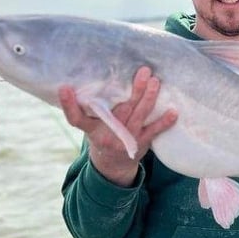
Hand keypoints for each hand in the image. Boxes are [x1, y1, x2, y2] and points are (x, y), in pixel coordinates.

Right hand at [58, 66, 177, 186]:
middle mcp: (107, 134)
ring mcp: (125, 139)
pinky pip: (154, 131)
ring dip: (148, 98)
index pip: (76, 118)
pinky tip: (174, 112)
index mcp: (91, 129)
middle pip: (120, 110)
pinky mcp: (141, 144)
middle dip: (133, 90)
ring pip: (138, 116)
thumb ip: (92, 105)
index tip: (64, 87)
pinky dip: (164, 122)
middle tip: (143, 71)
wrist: (113, 167)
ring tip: (155, 81)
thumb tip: (96, 70)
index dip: (68, 104)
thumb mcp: (91, 124)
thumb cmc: (101, 134)